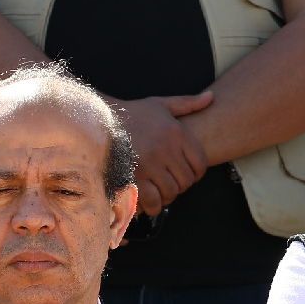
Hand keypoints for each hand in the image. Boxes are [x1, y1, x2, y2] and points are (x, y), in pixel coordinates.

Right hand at [113, 92, 213, 216]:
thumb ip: (186, 104)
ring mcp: (149, 164)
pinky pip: (153, 201)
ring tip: (157, 192)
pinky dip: (152, 206)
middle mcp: (165, 148)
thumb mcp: (159, 105)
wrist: (94, 122)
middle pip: (186, 181)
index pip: (200, 163)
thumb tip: (211, 97)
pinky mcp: (133, 178)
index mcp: (176, 132)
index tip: (186, 175)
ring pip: (171, 193)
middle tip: (168, 184)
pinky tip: (147, 202)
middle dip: (179, 186)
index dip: (196, 174)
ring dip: (166, 197)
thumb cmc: (130, 114)